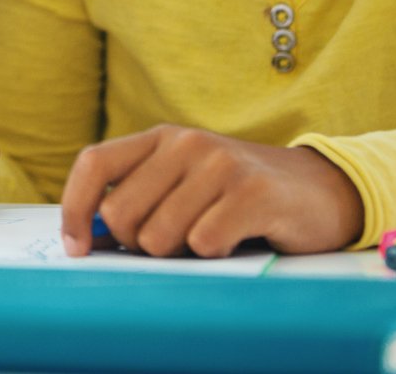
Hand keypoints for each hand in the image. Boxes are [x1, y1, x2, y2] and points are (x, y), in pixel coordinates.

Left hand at [59, 125, 361, 257]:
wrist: (320, 190)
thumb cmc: (239, 197)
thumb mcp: (185, 185)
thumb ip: (139, 201)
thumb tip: (85, 240)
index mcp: (160, 138)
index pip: (94, 165)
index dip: (75, 209)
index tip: (78, 249)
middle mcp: (185, 143)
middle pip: (121, 214)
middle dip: (138, 245)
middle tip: (175, 243)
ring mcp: (218, 164)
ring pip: (159, 236)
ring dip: (180, 254)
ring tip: (211, 238)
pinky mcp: (251, 192)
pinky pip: (203, 244)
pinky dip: (215, 255)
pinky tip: (238, 239)